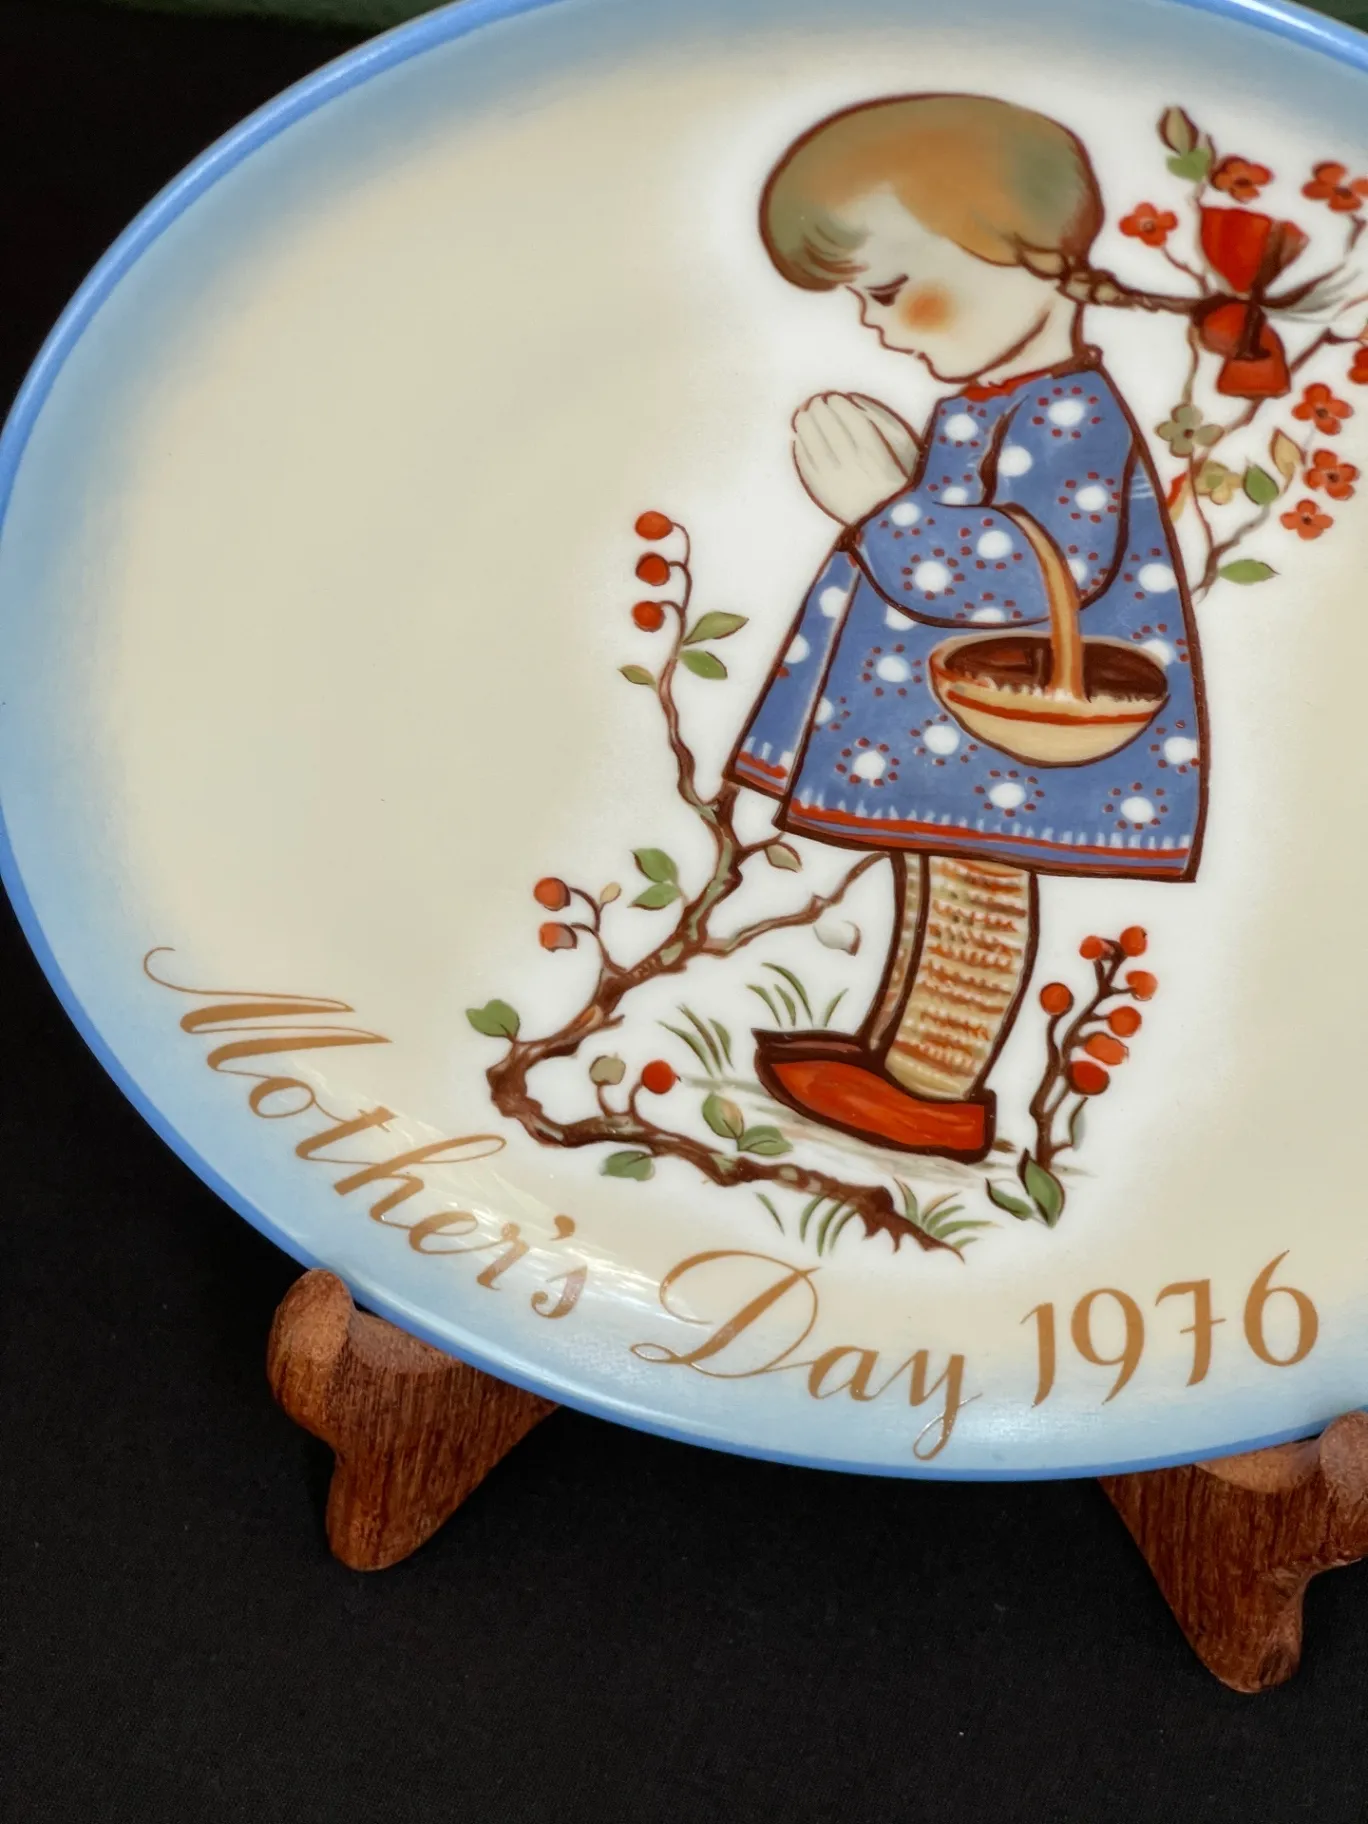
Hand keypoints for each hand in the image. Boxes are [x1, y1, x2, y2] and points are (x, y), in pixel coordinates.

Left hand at [792, 392, 918, 524]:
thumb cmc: (898, 481)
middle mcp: (854, 468)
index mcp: (878, 456)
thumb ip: (883, 421)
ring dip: (805, 428)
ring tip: (802, 416)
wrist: (886, 523)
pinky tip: (799, 439)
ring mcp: (836, 482)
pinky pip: (807, 468)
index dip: (841, 407)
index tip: (835, 398)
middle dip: (820, 412)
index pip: (854, 423)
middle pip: (831, 432)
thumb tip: (855, 401)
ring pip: (814, 448)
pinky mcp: (823, 495)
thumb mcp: (904, 449)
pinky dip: (800, 450)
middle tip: (816, 402)